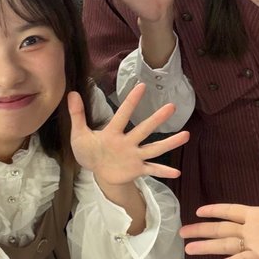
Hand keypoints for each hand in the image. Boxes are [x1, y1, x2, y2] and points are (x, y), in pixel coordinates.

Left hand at [68, 84, 189, 185]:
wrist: (97, 172)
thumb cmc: (90, 151)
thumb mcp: (79, 134)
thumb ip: (77, 115)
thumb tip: (72, 93)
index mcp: (113, 132)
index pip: (123, 114)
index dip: (131, 101)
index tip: (142, 86)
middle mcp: (128, 142)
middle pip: (144, 129)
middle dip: (157, 119)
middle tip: (172, 106)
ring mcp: (134, 156)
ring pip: (154, 148)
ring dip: (169, 142)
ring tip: (186, 135)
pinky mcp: (137, 169)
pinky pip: (152, 169)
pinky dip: (163, 171)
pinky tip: (177, 173)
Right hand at [179, 153, 258, 258]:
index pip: (231, 212)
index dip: (215, 211)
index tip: (198, 211)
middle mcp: (253, 230)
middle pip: (221, 229)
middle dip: (201, 230)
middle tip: (181, 231)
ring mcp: (256, 244)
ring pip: (225, 244)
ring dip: (206, 246)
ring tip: (187, 248)